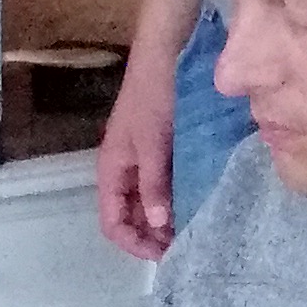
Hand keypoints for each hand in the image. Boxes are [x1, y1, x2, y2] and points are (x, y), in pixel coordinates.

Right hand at [95, 58, 176, 260]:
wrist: (167, 51)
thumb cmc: (156, 94)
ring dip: (164, 220)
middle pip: (130, 217)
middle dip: (151, 236)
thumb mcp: (153, 144)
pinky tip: (195, 203)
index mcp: (112, 169)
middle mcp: (124, 169)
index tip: (164, 254)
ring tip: (191, 230)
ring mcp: (142, 159)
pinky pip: (163, 185)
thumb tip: (159, 225)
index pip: (112, 222)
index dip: (134, 243)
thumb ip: (154, 185)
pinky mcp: (161, 149)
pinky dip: (174, 199)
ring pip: (147, 203)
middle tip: (184, 246)